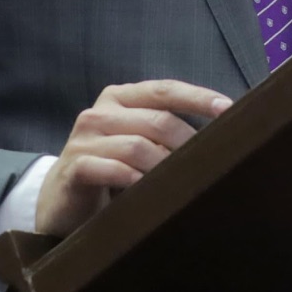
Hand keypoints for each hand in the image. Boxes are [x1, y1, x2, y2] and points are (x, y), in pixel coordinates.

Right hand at [35, 79, 231, 236]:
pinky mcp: (72, 167)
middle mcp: (100, 112)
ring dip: (163, 166)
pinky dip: (130, 179)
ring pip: (136, 146)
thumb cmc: (112, 169)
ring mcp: (83, 139)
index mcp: (120, 98)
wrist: (62, 202)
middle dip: (187, 143)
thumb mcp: (140, 144)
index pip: (165, 89)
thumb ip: (166, 131)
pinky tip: (144, 189)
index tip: (228, 108)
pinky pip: (107, 168)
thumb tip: (219, 132)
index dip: (198, 97)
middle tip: (207, 165)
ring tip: (180, 183)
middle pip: (156, 120)